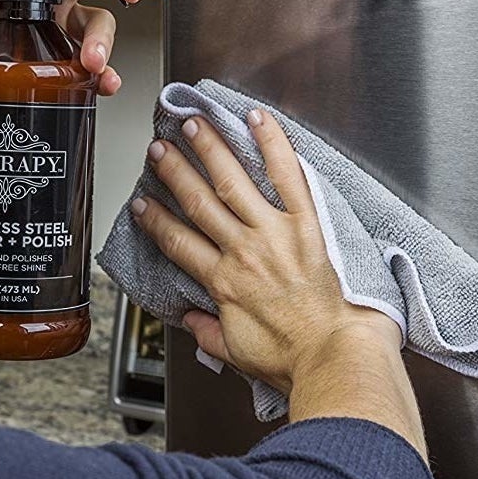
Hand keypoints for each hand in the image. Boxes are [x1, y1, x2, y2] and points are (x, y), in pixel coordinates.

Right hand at [130, 109, 401, 395]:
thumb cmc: (295, 359)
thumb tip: (191, 321)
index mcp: (225, 283)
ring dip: (210, 150)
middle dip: (176, 172)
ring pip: (233, 181)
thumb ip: (209, 333)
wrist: (334, 355)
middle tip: (160, 148)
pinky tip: (258, 119)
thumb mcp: (238, 354)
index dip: (157, 220)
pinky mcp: (307, 222)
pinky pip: (287, 175)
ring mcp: (274, 233)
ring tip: (194, 125)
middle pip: (200, 202)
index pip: (179, 243)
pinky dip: (272, 144)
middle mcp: (244, 251)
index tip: (143, 203)